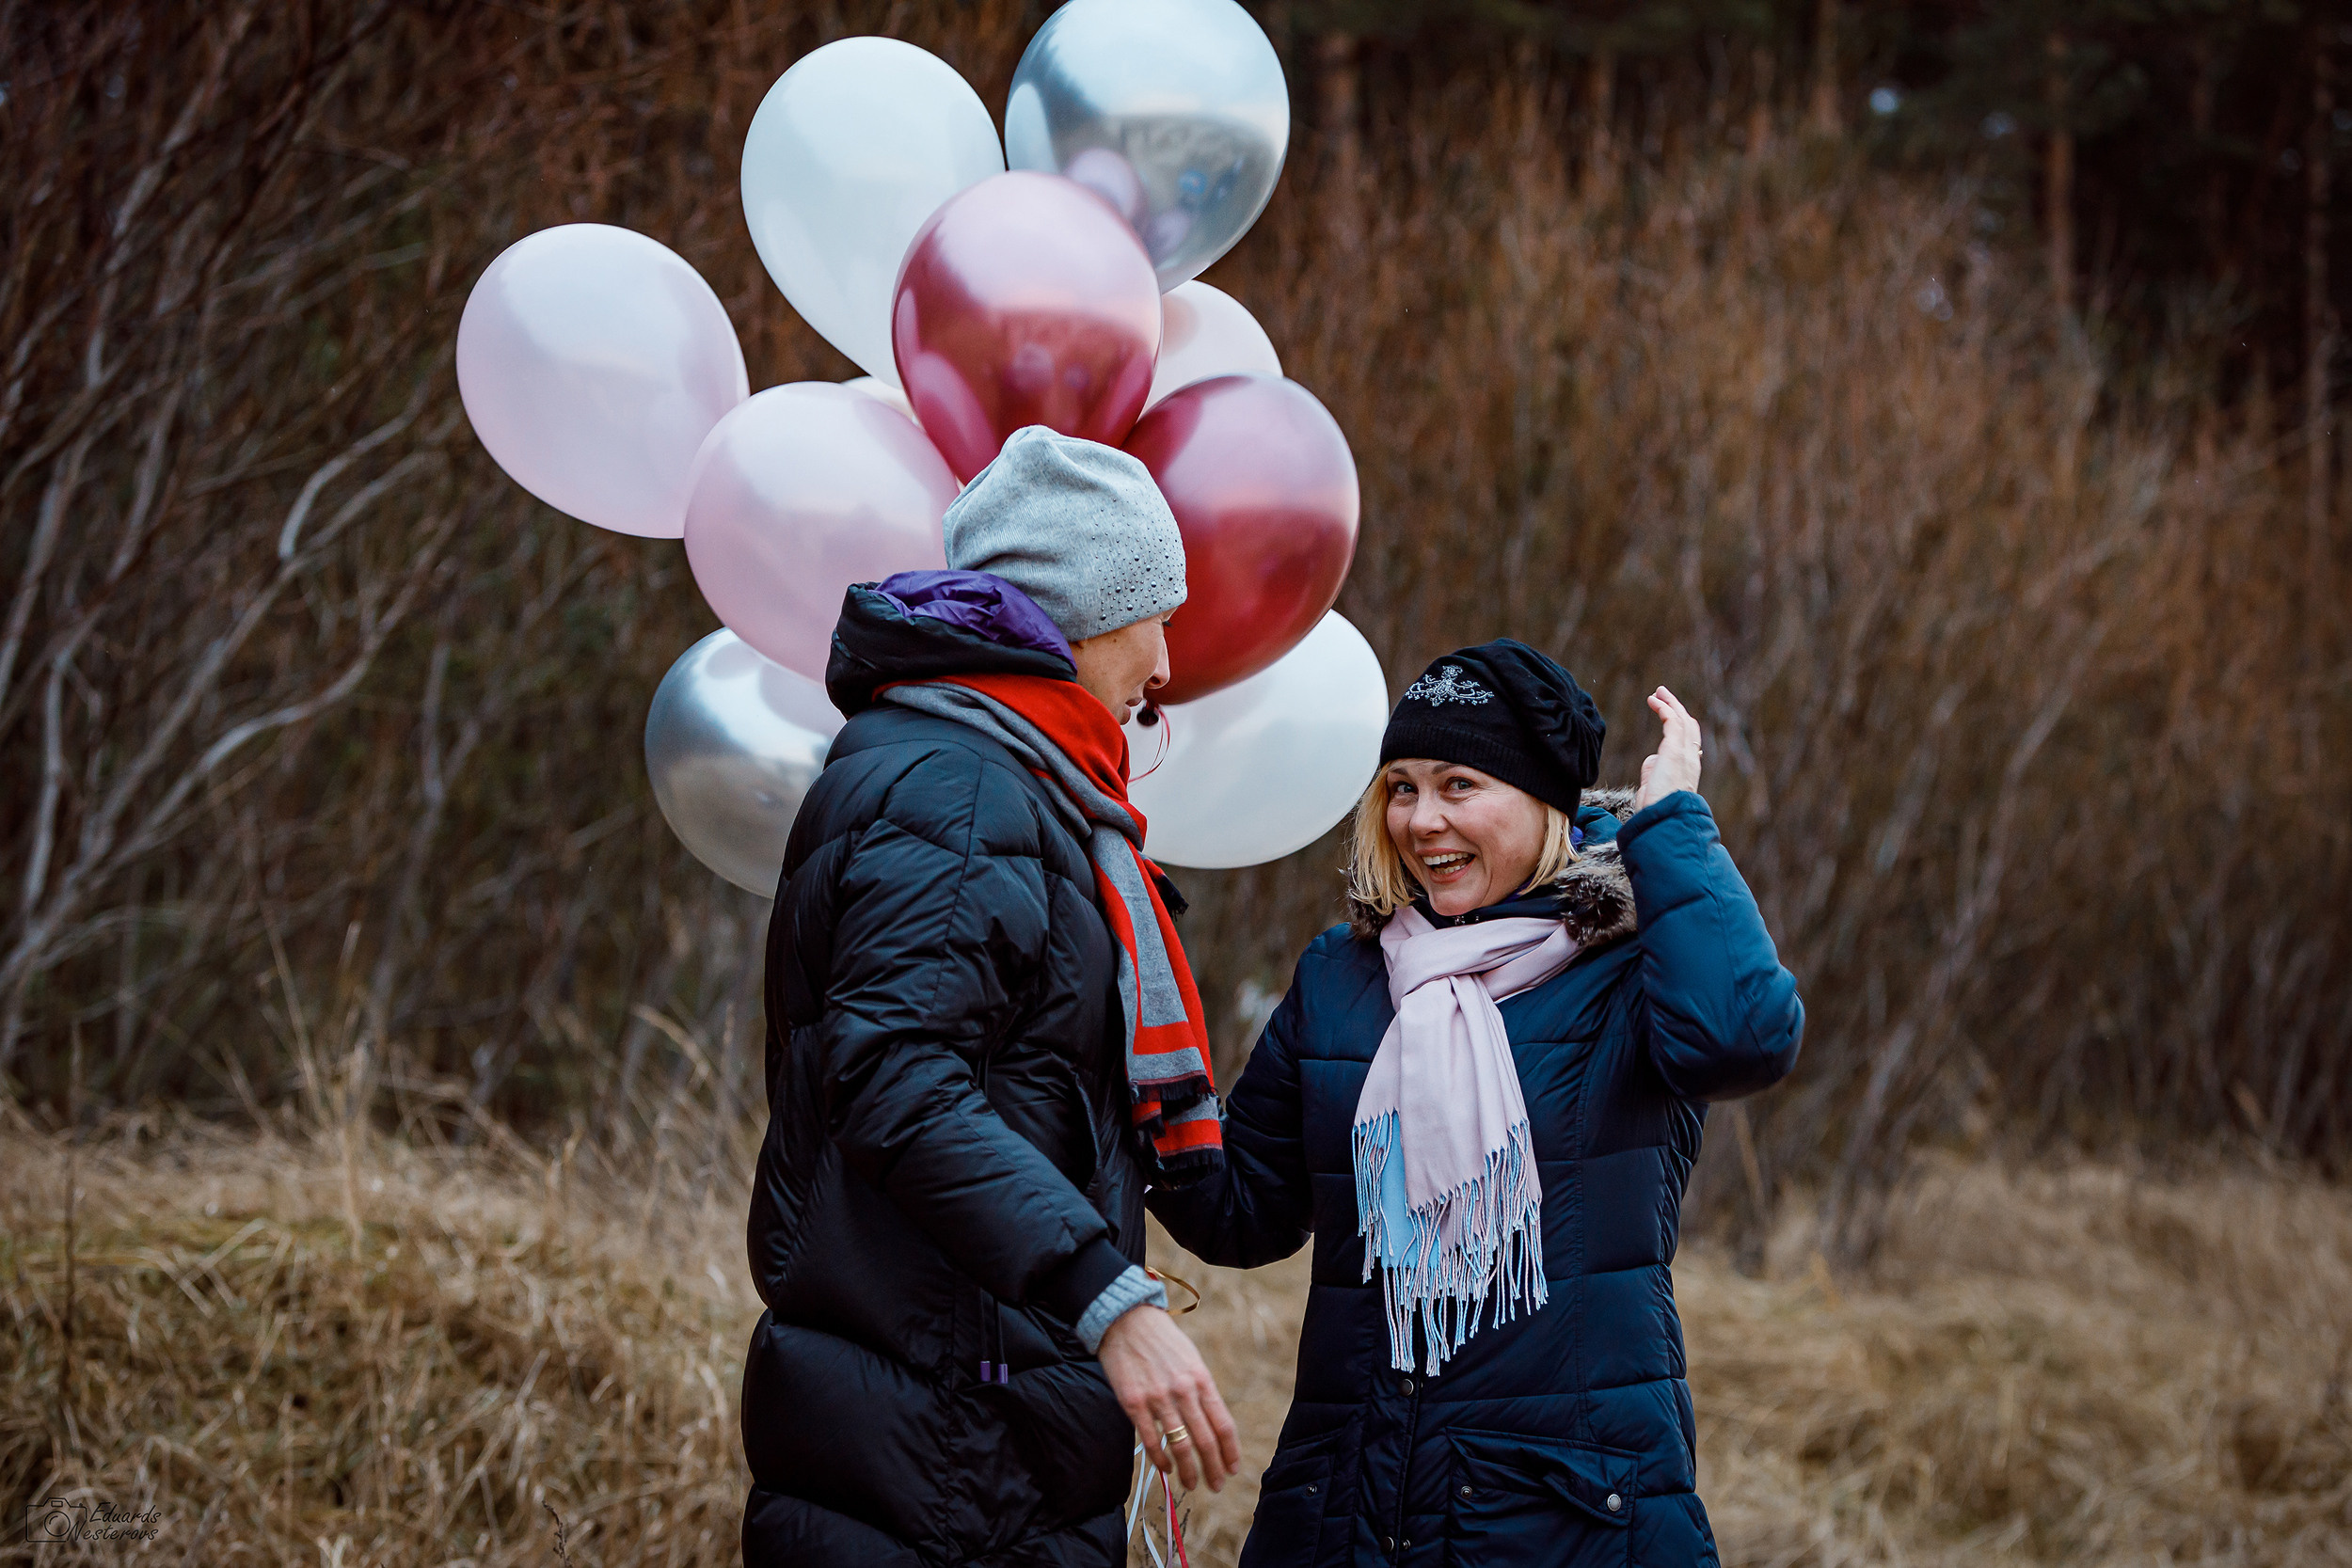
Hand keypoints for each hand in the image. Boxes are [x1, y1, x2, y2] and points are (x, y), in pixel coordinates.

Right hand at [1096, 1305, 1240, 1493]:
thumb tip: (1212, 1423)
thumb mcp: (1191, 1360)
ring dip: (1188, 1471)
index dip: (1230, 1452)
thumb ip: (1201, 1390)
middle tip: (1216, 1486)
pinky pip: (1151, 1440)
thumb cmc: (1162, 1341)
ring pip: (1180, 1445)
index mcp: (1202, 1379)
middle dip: (1213, 1469)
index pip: (1223, 1425)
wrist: (1126, 1320)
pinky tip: (1166, 1468)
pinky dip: (1160, 1459)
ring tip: (1192, 1484)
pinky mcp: (1134, 1403)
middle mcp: (1183, 1391)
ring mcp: (1158, 1398)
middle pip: (1205, 1441)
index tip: (1233, 1469)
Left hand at [1632, 686, 1701, 812]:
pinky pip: (1673, 722)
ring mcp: (1686, 754)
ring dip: (1670, 703)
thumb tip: (1652, 760)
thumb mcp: (1654, 787)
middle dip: (1677, 709)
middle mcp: (1691, 759)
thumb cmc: (1656, 810)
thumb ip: (1653, 772)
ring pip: (1683, 720)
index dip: (1681, 725)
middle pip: (1689, 726)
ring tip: (1658, 692)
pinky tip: (1653, 700)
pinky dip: (1664, 708)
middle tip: (1663, 695)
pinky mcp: (1675, 751)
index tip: (1668, 714)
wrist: (1663, 818)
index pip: (1690, 741)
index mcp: (1687, 769)